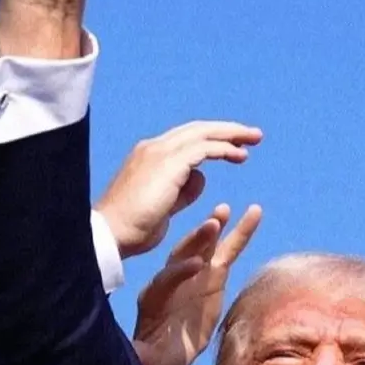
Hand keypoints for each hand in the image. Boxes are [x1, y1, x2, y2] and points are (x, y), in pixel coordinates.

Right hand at [94, 121, 262, 258]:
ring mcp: (159, 153)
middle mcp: (153, 147)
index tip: (235, 145)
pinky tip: (240, 156)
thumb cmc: (133, 228)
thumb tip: (200, 178)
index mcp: (148, 156)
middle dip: (226, 130)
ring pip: (203, 133)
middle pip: (197, 129)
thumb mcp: (164, 206)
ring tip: (254, 139)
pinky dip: (224, 149)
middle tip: (252, 134)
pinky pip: (204, 149)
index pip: (186, 139)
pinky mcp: (169, 163)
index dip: (212, 139)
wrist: (111, 235)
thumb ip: (182, 190)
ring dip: (231, 135)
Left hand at [133, 204, 262, 364]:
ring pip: (206, 247)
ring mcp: (194, 275)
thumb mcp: (145, 360)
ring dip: (215, 227)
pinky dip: (240, 233)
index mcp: (154, 298)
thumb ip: (141, 356)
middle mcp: (172, 280)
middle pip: (183, 254)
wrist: (164, 358)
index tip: (196, 267)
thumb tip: (135, 358)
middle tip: (212, 224)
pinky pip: (228, 251)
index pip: (166, 280)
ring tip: (226, 209)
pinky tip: (254, 213)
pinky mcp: (214, 277)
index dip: (179, 273)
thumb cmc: (154, 359)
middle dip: (197, 241)